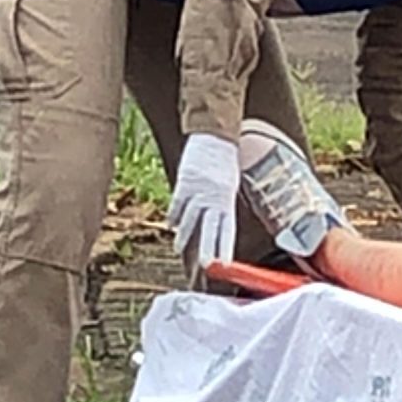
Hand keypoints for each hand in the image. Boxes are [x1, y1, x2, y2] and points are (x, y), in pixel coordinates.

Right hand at [167, 132, 241, 268]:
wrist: (215, 136)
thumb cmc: (225, 162)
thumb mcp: (230, 186)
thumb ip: (223, 206)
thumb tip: (218, 227)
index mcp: (228, 200)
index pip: (228, 229)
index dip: (225, 247)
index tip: (225, 264)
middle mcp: (214, 198)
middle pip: (210, 228)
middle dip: (207, 248)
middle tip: (206, 265)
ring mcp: (198, 190)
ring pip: (190, 218)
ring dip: (184, 235)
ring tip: (179, 249)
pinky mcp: (185, 181)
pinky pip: (177, 203)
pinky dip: (174, 216)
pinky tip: (170, 226)